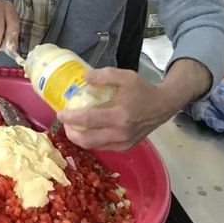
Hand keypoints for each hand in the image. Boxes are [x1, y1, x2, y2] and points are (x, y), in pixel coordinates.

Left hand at [55, 68, 179, 150]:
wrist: (164, 106)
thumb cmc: (144, 90)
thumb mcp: (126, 77)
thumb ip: (105, 75)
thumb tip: (85, 77)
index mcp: (120, 116)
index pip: (89, 120)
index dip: (71, 118)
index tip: (60, 113)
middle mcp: (121, 134)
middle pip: (87, 140)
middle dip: (71, 132)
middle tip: (65, 121)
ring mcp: (124, 143)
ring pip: (93, 146)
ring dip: (79, 138)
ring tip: (72, 125)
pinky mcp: (126, 147)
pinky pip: (102, 147)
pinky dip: (91, 140)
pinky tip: (87, 130)